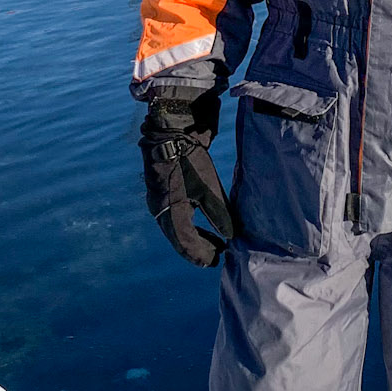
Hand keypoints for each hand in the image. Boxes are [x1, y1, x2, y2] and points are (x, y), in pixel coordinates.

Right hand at [140, 93, 233, 267]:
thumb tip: (231, 237)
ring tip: (215, 242)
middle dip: (200, 248)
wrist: (170, 131)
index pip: (186, 243)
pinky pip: (175, 217)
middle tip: (219, 254)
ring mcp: (160, 201)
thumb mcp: (208, 187)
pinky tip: (202, 223)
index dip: (203, 254)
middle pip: (180, 239)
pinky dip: (190, 225)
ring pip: (177, 229)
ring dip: (196, 237)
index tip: (219, 260)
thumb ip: (219, 214)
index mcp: (169, 213)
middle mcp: (160, 211)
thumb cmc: (189, 159)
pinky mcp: (163, 192)